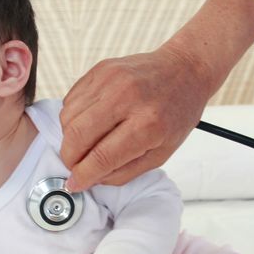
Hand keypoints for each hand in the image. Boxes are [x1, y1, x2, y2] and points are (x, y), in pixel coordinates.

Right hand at [59, 0, 253, 191]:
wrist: (185, 70)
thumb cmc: (176, 113)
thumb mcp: (161, 152)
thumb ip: (124, 171)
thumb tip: (90, 179)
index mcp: (147, 124)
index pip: (102, 157)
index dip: (83, 175)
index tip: (75, 184)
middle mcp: (126, 98)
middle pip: (77, 135)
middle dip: (69, 158)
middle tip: (74, 166)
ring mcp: (111, 80)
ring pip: (68, 117)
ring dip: (69, 137)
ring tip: (84, 143)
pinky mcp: (101, 69)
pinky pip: (71, 99)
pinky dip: (72, 117)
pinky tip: (88, 122)